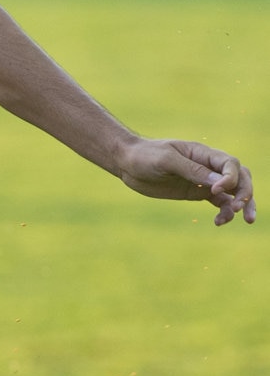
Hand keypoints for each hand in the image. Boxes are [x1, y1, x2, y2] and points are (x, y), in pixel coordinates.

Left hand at [117, 139, 255, 225]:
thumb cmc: (146, 155)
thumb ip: (191, 170)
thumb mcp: (166, 160)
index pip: (230, 164)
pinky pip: (219, 202)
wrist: (129, 163)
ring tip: (240, 219)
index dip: (230, 178)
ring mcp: (204, 180)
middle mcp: (208, 166)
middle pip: (240, 177)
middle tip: (238, 208)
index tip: (215, 190)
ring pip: (233, 192)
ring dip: (241, 204)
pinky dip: (225, 212)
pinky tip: (219, 222)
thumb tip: (217, 182)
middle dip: (245, 193)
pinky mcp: (197, 192)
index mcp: (203, 153)